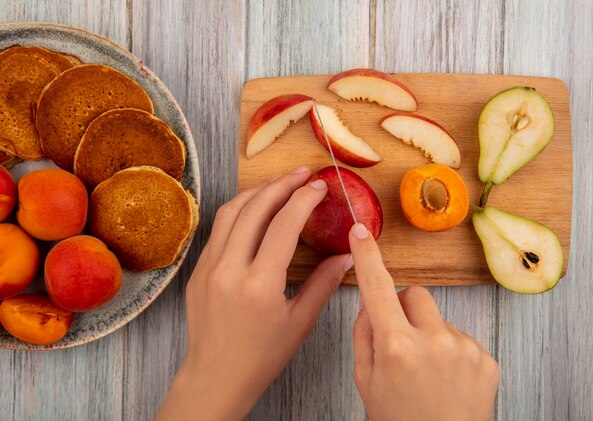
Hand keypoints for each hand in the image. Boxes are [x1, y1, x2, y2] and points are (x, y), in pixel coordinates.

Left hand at [157, 166, 352, 420]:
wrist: (215, 376)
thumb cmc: (260, 356)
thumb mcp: (300, 322)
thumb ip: (323, 283)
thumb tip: (346, 256)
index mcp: (259, 285)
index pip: (283, 225)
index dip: (303, 199)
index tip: (319, 186)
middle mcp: (229, 270)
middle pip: (254, 208)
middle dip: (281, 184)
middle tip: (302, 174)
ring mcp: (208, 267)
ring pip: (230, 212)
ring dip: (257, 192)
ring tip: (280, 184)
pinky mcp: (198, 270)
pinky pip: (218, 229)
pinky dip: (239, 210)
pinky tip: (255, 209)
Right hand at [349, 223, 498, 420]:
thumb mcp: (366, 382)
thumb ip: (364, 335)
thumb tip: (370, 303)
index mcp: (396, 347)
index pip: (377, 288)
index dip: (367, 257)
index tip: (360, 232)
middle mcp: (433, 341)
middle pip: (414, 294)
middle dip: (403, 309)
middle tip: (400, 342)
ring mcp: (464, 348)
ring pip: (437, 316)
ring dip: (428, 332)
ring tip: (428, 370)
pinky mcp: (486, 357)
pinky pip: (460, 335)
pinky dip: (450, 350)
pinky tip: (448, 379)